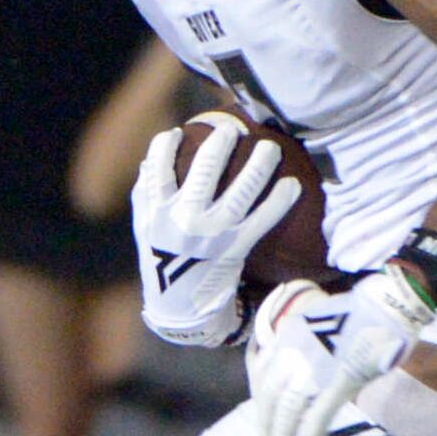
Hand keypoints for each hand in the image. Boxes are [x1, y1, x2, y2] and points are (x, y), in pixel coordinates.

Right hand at [132, 113, 300, 347]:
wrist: (181, 306)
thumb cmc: (162, 260)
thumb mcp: (145, 230)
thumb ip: (146, 194)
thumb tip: (151, 158)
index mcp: (158, 213)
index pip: (159, 170)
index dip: (166, 146)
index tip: (177, 132)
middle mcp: (186, 220)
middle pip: (204, 173)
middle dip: (220, 144)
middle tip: (231, 129)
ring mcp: (213, 234)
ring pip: (238, 192)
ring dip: (257, 167)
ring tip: (269, 147)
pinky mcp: (236, 248)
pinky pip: (261, 220)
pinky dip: (278, 202)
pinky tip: (292, 185)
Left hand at [247, 271, 436, 435]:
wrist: (385, 304)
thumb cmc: (357, 310)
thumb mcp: (315, 317)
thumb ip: (303, 340)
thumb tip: (299, 367)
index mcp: (287, 333)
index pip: (261, 373)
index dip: (260, 399)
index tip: (264, 415)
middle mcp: (293, 352)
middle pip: (271, 396)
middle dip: (268, 423)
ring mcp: (315, 368)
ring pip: (288, 410)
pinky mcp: (338, 382)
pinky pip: (318, 415)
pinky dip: (311, 434)